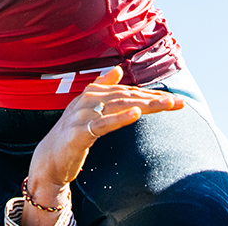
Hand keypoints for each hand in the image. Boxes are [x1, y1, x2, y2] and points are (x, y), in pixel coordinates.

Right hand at [26, 68, 183, 201]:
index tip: (173, 99)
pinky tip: (135, 114)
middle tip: (178, 102)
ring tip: (165, 104)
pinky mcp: (80, 133)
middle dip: (155, 99)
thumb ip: (102, 86)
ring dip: (145, 104)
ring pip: (119, 106)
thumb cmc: (70, 134)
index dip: (151, 94)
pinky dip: (120, 117)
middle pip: (127, 96)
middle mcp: (88, 100)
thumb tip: (118, 69)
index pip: (127, 91)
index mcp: (92, 94)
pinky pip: (103, 124)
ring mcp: (83, 116)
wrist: (49, 158)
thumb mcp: (87, 108)